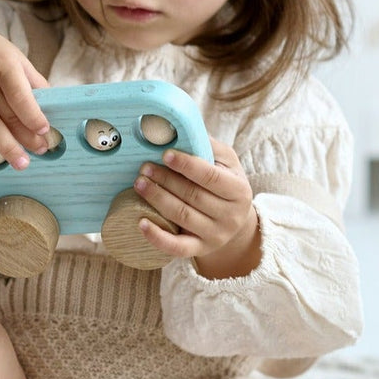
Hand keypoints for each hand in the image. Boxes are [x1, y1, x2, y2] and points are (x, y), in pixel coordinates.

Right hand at [0, 14, 49, 169]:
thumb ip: (32, 81)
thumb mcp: (13, 56)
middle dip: (26, 136)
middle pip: (7, 114)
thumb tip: (54, 106)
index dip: (33, 114)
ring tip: (21, 163)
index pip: (20, 94)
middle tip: (42, 151)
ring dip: (4, 146)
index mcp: (4, 65)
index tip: (45, 130)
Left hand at [131, 137, 260, 277]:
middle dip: (166, 180)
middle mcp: (230, 216)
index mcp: (239, 191)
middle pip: (193, 196)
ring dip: (157, 199)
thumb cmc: (225, 184)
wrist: (234, 221)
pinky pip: (177, 247)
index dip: (187, 165)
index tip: (165, 154)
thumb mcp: (227, 163)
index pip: (211, 177)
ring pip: (182, 217)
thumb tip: (183, 128)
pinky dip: (157, 237)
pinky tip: (140, 223)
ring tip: (139, 184)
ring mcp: (215, 236)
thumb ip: (209, 146)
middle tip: (144, 167)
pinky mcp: (200, 250)